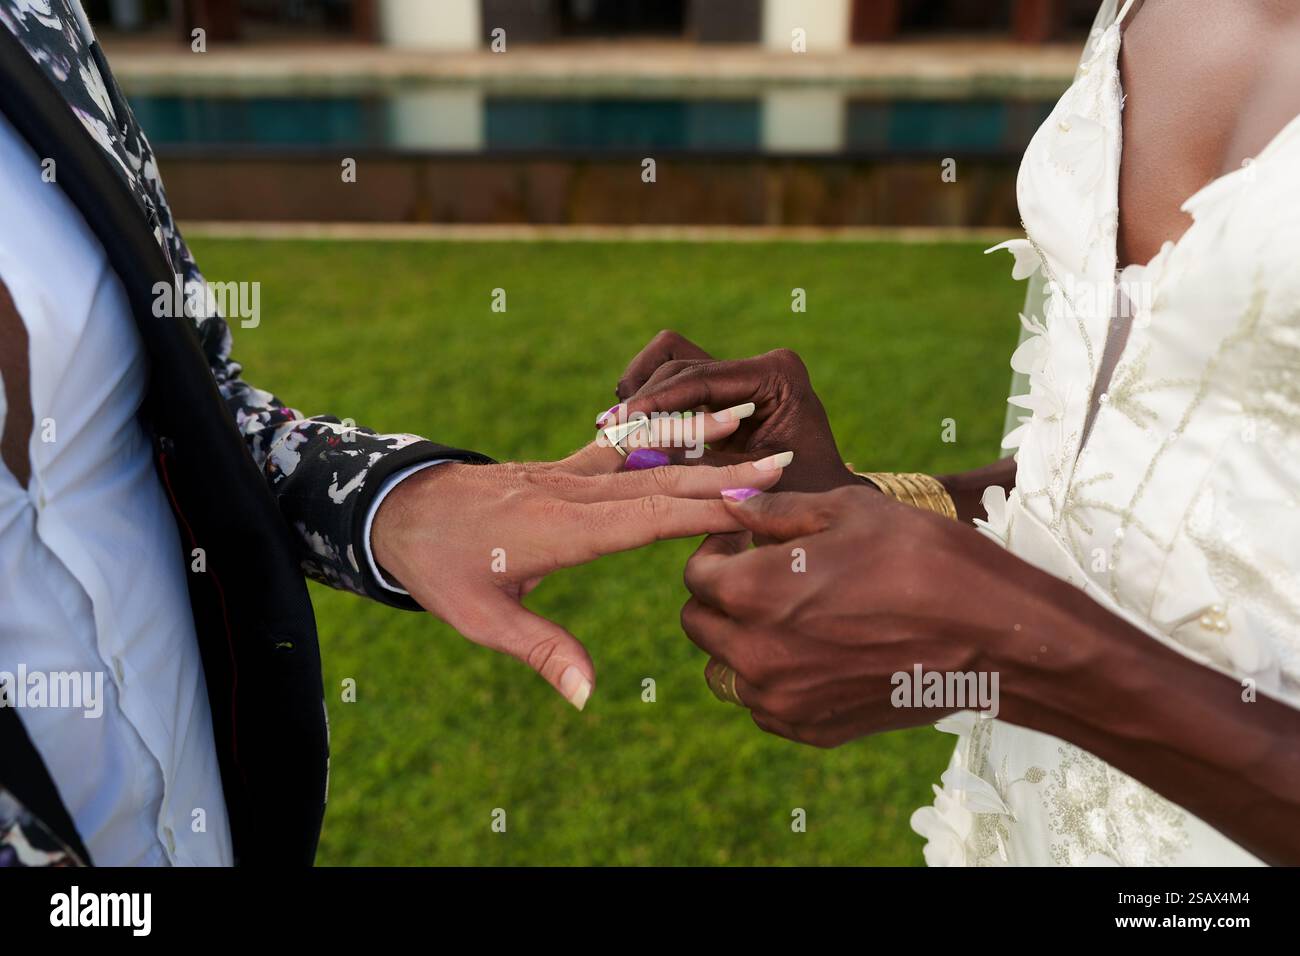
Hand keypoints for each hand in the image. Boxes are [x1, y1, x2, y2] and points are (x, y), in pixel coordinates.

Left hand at [371, 419, 792, 709]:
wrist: (396, 508)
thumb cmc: (440, 568)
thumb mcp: (481, 618)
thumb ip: (541, 651)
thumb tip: (586, 695)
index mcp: (562, 529)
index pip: (648, 517)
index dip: (704, 512)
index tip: (758, 507)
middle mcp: (574, 493)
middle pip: (661, 481)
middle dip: (724, 475)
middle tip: (783, 467)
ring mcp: (570, 474)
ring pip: (646, 453)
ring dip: (698, 438)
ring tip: (747, 416)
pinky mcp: (564, 468)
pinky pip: (621, 445)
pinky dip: (660, 429)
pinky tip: (688, 419)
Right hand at [613, 331, 856, 492]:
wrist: (822, 519)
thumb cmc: (796, 509)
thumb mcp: (745, 490)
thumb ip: (696, 467)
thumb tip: (635, 455)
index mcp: (778, 375)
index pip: (699, 378)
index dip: (653, 401)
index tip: (615, 425)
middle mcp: (763, 365)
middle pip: (681, 364)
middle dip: (644, 399)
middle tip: (607, 432)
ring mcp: (746, 375)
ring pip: (672, 365)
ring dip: (644, 396)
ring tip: (613, 431)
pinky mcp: (729, 390)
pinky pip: (677, 381)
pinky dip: (653, 401)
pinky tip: (633, 431)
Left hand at [681, 485, 1016, 746]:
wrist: (994, 636)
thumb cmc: (924, 558)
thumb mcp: (848, 510)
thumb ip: (775, 510)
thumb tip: (730, 500)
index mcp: (754, 594)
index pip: (696, 575)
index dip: (717, 549)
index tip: (747, 539)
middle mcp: (755, 655)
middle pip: (700, 624)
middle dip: (721, 595)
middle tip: (765, 572)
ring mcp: (783, 700)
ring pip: (727, 669)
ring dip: (742, 639)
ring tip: (794, 611)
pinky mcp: (812, 729)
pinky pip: (764, 705)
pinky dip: (775, 679)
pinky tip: (818, 649)